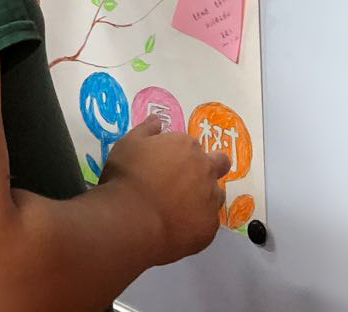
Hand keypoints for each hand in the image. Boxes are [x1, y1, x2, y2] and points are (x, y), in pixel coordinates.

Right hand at [100, 116, 229, 265]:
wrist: (132, 220)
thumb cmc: (128, 176)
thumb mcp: (128, 144)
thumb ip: (146, 130)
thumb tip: (157, 120)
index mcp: (186, 146)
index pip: (191, 145)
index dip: (179, 153)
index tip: (165, 163)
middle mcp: (205, 170)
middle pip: (219, 163)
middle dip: (210, 167)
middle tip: (186, 180)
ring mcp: (210, 200)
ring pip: (216, 195)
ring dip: (204, 197)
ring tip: (179, 207)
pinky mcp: (210, 228)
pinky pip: (208, 222)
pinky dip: (196, 222)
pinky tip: (176, 226)